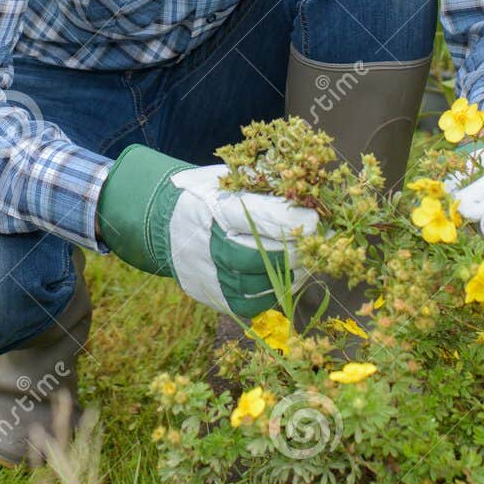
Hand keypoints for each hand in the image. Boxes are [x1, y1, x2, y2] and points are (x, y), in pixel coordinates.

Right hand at [96, 145, 320, 316]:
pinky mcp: (213, 296)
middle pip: (258, 256)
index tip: (316, 220)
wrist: (166, 222)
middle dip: (294, 251)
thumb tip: (309, 192)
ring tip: (307, 260)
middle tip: (317, 244)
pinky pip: (252, 304)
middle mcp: (206, 245)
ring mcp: (208, 275)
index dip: (290, 221)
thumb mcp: (230, 178)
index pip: (256, 218)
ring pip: (258, 285)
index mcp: (212, 208)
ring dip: (290, 275)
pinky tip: (288, 277)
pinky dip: (275, 292)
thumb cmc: (208, 194)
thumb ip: (265, 183)